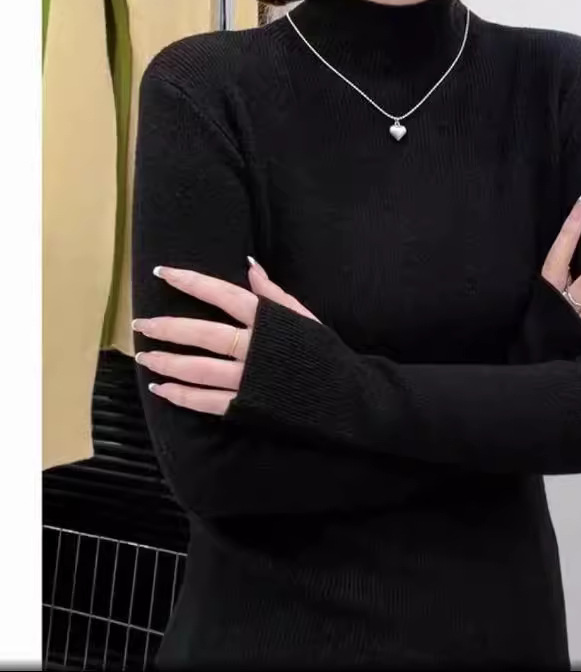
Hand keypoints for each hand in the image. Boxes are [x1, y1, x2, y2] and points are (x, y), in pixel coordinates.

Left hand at [132, 258, 318, 414]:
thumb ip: (274, 293)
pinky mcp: (247, 407)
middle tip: (140, 325)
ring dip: (166, 362)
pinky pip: (207, 402)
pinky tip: (161, 390)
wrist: (348, 398)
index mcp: (269, 320)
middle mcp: (255, 348)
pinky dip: (181, 396)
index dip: (190, 282)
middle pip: (201, 333)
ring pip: (197, 369)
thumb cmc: (325, 355)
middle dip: (166, 328)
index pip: (222, 294)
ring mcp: (249, 379)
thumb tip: (249, 263)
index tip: (162, 273)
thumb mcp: (305, 317)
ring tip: (144, 357)